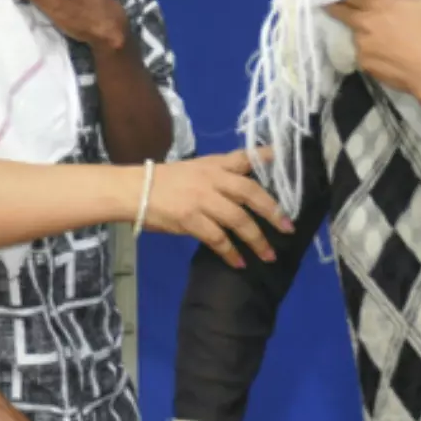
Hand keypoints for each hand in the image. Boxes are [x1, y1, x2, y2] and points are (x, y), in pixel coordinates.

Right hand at [144, 149, 291, 268]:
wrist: (133, 190)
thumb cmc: (163, 182)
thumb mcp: (193, 169)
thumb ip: (218, 175)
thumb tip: (245, 193)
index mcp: (213, 165)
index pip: (244, 158)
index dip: (266, 157)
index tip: (284, 158)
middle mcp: (211, 179)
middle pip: (250, 192)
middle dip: (272, 211)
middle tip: (288, 228)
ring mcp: (201, 200)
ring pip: (238, 220)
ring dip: (257, 240)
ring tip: (269, 255)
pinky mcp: (191, 219)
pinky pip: (218, 239)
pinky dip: (231, 253)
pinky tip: (239, 263)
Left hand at [327, 0, 420, 95]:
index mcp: (378, 5)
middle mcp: (363, 23)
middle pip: (340, 11)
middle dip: (336, 7)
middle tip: (333, 3)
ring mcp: (361, 45)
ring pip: (352, 33)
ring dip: (359, 31)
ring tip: (372, 32)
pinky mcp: (363, 64)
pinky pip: (361, 54)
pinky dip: (368, 51)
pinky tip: (382, 52)